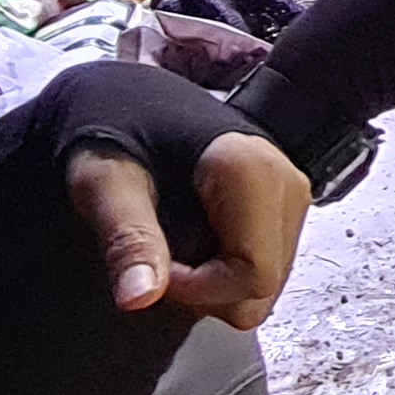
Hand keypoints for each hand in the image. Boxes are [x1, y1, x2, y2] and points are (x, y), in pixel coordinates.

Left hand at [71, 128, 311, 330]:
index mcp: (252, 171)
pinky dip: (225, 270)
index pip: (252, 276)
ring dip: (215, 285)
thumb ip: (127, 238)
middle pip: (262, 289)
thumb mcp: (104, 182)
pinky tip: (193, 240)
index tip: (155, 267)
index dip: (198, 290)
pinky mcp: (283, 204)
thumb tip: (138, 297)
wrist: (126, 97)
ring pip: (265, 286)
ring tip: (174, 246)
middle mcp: (285, 183)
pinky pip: (263, 266)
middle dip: (207, 294)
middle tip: (160, 259)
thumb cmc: (115, 128)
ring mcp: (289, 196)